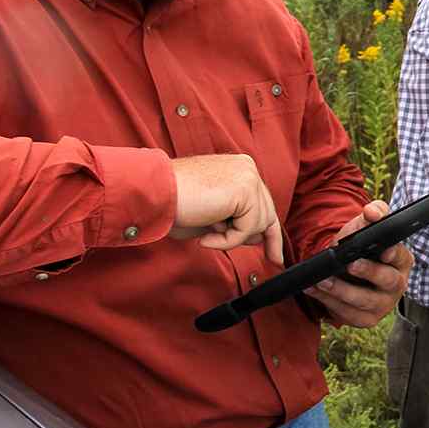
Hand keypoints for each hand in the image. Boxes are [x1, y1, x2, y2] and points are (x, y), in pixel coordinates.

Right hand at [169, 154, 283, 264]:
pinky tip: (206, 237)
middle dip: (263, 239)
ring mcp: (247, 176)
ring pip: (259, 222)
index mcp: (238, 169)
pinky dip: (227, 240)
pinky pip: (248, 228)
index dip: (269, 230)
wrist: (153, 195)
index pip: (262, 202)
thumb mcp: (211, 218)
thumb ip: (235, 223)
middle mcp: (246, 168)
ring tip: (206, 235)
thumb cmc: (173, 206)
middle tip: (271, 259)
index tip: (275, 254)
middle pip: (267, 212)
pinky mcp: (244, 188)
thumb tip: (258, 238)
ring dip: (232, 238)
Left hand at [303, 200, 413, 327]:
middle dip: (368, 273)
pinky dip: (329, 303)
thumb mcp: (366, 226)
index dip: (394, 255)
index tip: (383, 252)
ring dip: (341, 291)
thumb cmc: (360, 248)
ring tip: (323, 280)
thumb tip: (372, 212)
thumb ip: (374, 212)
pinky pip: (349, 314)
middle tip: (350, 265)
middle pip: (388, 281)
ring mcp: (384, 304)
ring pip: (365, 302)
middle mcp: (398, 284)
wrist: (345, 270)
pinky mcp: (367, 319)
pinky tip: (316, 291)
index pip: (401, 256)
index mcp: (402, 261)